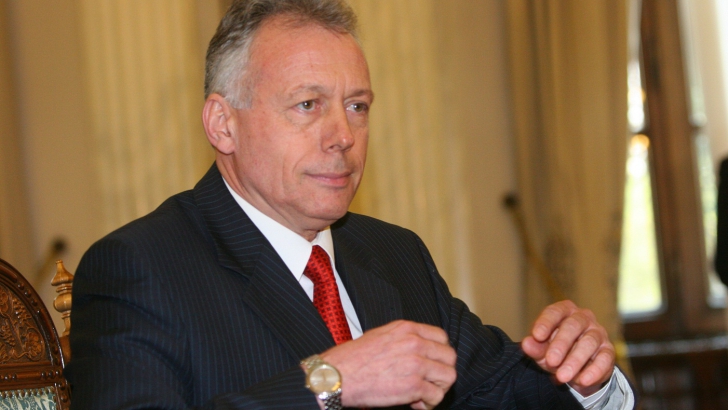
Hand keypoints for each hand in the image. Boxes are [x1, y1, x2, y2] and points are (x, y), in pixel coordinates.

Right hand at [319, 320, 456, 408]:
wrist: (339, 375)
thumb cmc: (354, 358)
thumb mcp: (381, 335)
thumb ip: (403, 338)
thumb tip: (419, 350)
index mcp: (406, 329)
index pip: (442, 337)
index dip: (439, 353)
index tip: (432, 364)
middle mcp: (414, 343)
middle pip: (449, 357)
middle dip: (441, 372)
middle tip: (429, 382)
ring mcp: (416, 364)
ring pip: (448, 376)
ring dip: (438, 388)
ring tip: (423, 394)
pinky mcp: (413, 386)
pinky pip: (436, 395)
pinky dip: (428, 403)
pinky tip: (415, 403)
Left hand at [521, 300, 614, 396]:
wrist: (578, 369)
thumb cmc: (556, 352)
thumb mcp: (543, 351)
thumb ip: (535, 347)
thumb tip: (526, 344)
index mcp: (564, 311)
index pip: (555, 312)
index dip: (545, 322)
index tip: (537, 336)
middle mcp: (583, 318)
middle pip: (573, 326)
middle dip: (560, 344)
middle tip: (551, 361)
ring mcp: (598, 333)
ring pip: (589, 342)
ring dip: (575, 360)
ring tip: (562, 376)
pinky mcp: (608, 351)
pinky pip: (604, 359)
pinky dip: (594, 371)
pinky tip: (582, 381)